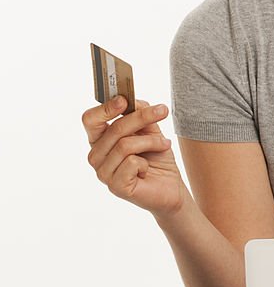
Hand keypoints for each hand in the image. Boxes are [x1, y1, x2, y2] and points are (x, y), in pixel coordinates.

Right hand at [82, 96, 187, 217]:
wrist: (171, 186)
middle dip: (141, 117)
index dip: (106, 108)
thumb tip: (131, 100)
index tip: (124, 99)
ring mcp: (103, 173)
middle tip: (163, 111)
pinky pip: (132, 162)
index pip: (90, 119)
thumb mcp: (149, 130)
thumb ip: (138, 113)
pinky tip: (148, 169)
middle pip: (114, 128)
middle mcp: (96, 156)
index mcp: (100, 140)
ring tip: (163, 145)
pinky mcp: (115, 186)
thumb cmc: (157, 158)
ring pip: (125, 145)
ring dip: (151, 142)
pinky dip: (146, 162)